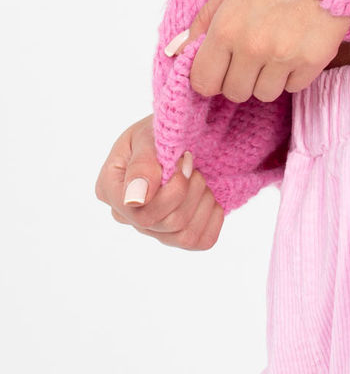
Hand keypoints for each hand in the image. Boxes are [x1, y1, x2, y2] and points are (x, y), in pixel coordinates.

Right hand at [94, 114, 224, 251]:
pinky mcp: (178, 236)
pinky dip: (213, 216)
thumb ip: (141, 165)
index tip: (187, 158)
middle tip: (194, 163)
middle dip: (192, 189)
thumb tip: (134, 200)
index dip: (174, 188)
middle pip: (168, 223)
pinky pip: (202, 241)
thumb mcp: (147, 135)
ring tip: (200, 177)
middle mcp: (128, 216)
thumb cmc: (159, 132)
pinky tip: (209, 194)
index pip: (141, 212)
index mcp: (111, 190)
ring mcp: (153, 230)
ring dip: (203, 200)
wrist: (181, 134)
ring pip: (185, 235)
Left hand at [177, 0, 349, 103]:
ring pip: (266, 92)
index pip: (204, 81)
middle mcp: (253, 47)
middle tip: (253, 49)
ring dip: (268, 76)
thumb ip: (205, 18)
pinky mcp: (316, 59)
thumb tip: (176, 50)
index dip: (210, 75)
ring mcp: (285, 56)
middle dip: (240, 75)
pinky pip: (296, 85)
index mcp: (227, 26)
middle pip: (235, 91)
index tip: (221, 64)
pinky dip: (295, 72)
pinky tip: (300, 44)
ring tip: (279, 44)